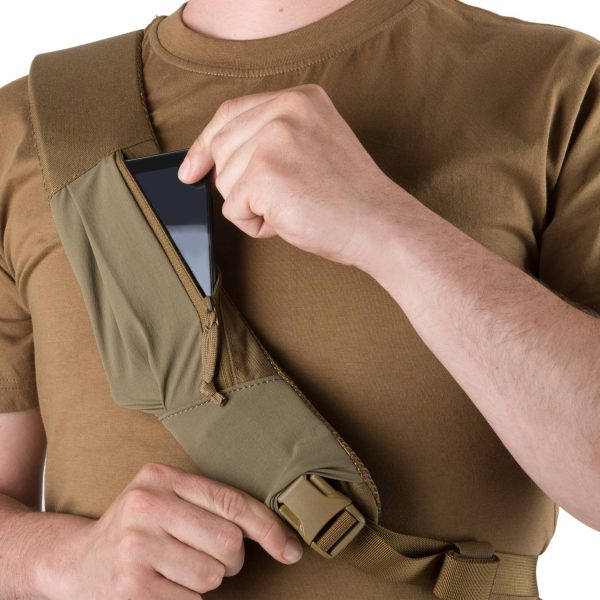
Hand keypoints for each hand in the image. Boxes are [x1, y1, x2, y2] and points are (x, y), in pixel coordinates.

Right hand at [56, 463, 302, 598]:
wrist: (76, 564)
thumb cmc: (137, 530)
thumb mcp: (166, 500)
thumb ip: (212, 507)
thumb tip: (280, 539)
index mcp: (161, 477)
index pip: (231, 501)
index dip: (269, 528)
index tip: (291, 550)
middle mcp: (147, 505)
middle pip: (229, 543)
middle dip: (230, 561)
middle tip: (207, 559)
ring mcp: (136, 547)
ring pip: (212, 575)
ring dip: (204, 581)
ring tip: (174, 569)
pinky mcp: (130, 588)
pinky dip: (184, 599)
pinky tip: (159, 586)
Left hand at [178, 83, 402, 268]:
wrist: (380, 225)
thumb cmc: (350, 197)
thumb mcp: (312, 146)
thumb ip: (269, 138)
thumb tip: (209, 162)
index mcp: (299, 98)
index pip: (229, 114)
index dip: (205, 145)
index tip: (191, 169)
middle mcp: (285, 108)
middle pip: (222, 150)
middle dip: (241, 185)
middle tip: (285, 198)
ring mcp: (273, 138)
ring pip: (224, 182)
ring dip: (253, 206)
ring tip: (295, 207)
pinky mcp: (264, 173)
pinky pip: (234, 210)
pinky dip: (257, 225)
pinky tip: (291, 219)